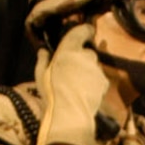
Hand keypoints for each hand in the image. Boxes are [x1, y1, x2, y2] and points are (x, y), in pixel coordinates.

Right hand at [35, 22, 107, 144]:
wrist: (70, 114)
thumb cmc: (51, 93)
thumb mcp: (40, 75)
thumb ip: (43, 60)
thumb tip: (43, 51)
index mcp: (68, 50)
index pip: (81, 32)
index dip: (85, 30)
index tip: (87, 31)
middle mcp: (85, 55)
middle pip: (87, 52)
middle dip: (82, 58)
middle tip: (72, 70)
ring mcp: (96, 69)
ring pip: (94, 66)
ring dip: (88, 71)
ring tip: (78, 85)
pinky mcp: (104, 82)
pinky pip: (99, 78)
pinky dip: (94, 83)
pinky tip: (85, 93)